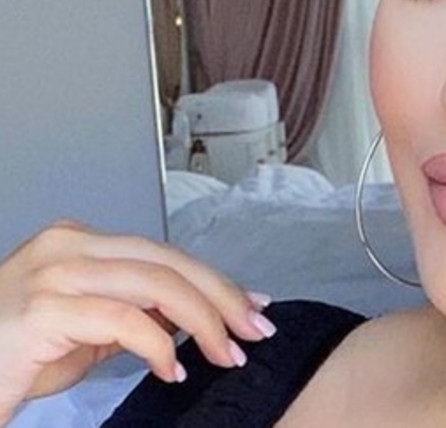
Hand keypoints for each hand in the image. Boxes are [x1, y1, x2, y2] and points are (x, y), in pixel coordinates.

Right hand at [0, 220, 274, 425]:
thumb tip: (193, 315)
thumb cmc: (11, 358)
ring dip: (203, 322)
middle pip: (167, 262)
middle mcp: (67, 246)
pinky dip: (159, 346)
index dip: (214, 280)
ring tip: (225, 354)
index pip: (163, 254)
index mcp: (78, 242)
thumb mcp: (85, 332)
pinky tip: (172, 370)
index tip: (252, 306)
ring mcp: (54, 273)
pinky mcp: (43, 309)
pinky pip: (123, 321)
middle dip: (221, 297)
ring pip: (155, 285)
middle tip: (254, 330)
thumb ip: (135, 315)